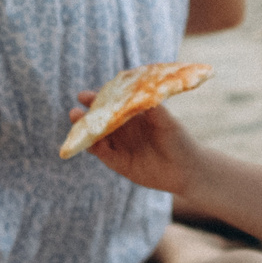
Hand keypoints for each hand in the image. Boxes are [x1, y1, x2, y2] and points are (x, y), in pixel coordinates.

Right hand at [74, 96, 197, 195]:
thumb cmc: (179, 140)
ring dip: (85, 131)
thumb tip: (142, 92)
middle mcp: (123, 129)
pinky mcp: (119, 162)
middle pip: (99, 120)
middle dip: (86, 115)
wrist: (186, 169)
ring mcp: (120, 145)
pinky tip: (90, 143)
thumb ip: (154, 108)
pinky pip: (103, 154)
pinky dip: (95, 148)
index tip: (84, 96)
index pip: (111, 104)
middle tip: (75, 111)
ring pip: (97, 137)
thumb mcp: (167, 121)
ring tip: (76, 123)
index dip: (97, 99)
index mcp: (132, 115)